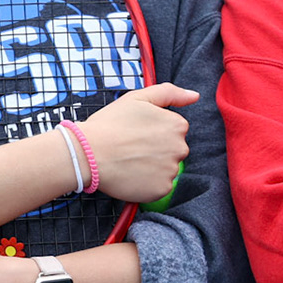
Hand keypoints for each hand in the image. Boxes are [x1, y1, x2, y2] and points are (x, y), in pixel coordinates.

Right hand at [78, 83, 197, 203]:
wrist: (88, 153)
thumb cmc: (110, 123)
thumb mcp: (139, 98)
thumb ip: (170, 93)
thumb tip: (194, 96)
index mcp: (178, 125)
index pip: (174, 131)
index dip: (154, 131)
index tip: (137, 133)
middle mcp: (180, 148)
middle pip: (173, 151)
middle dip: (157, 150)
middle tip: (132, 148)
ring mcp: (171, 171)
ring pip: (166, 169)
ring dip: (152, 167)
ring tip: (130, 161)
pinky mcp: (161, 190)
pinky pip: (159, 187)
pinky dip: (147, 184)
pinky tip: (131, 175)